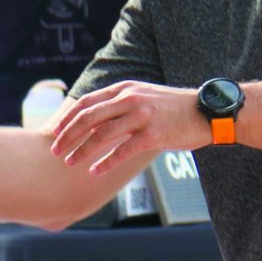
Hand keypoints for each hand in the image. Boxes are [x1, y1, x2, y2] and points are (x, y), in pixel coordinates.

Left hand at [47, 81, 209, 179]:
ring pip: (101, 135)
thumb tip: (94, 117)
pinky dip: (105, 162)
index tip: (55, 133)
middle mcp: (130, 99)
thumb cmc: (172, 109)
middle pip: (88, 117)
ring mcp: (142, 116)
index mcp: (125, 89)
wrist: (206, 113)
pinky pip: (123, 150)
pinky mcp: (153, 135)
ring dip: (82, 150)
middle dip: (68, 135)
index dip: (67, 119)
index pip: (87, 102)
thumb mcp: (143, 96)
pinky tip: (94, 171)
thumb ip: (120, 103)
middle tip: (55, 150)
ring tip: (70, 163)